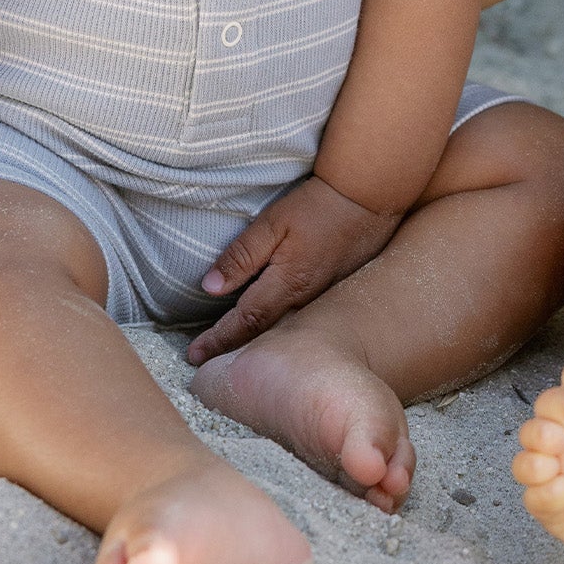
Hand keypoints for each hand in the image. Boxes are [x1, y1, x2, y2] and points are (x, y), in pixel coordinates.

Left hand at [186, 174, 401, 362]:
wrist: (369, 198)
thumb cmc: (318, 206)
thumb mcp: (273, 223)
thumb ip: (242, 255)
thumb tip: (210, 287)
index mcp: (287, 284)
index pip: (244, 322)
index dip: (218, 340)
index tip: (194, 356)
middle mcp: (306, 300)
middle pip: (264, 335)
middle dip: (235, 350)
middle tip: (208, 365)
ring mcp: (325, 300)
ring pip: (286, 332)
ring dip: (259, 345)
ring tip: (235, 357)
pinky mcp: (338, 294)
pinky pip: (305, 322)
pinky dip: (284, 333)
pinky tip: (275, 336)